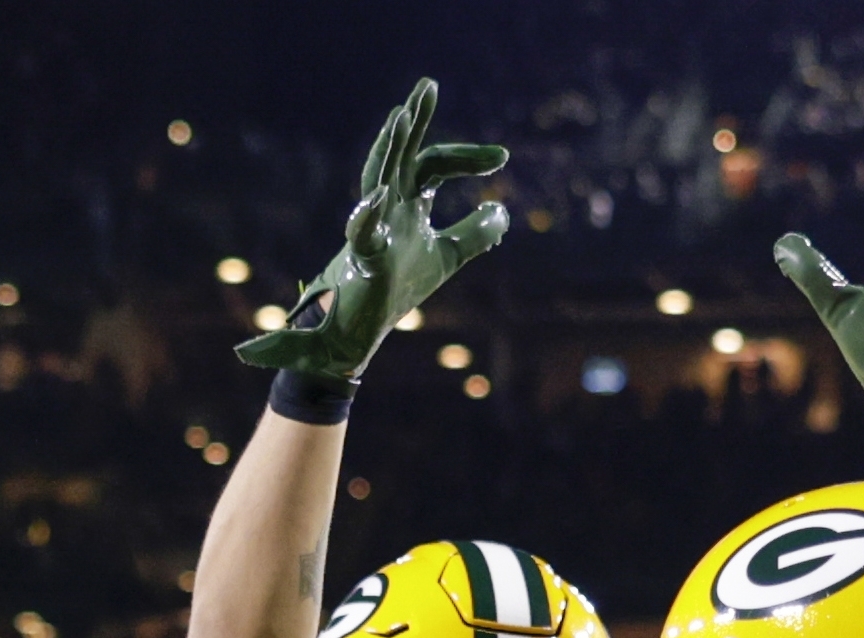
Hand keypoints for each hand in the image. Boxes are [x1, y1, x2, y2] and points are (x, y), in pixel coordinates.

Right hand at [238, 77, 508, 382]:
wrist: (360, 327)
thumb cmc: (399, 284)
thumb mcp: (448, 256)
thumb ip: (475, 233)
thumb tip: (504, 212)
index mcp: (409, 200)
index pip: (435, 163)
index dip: (467, 157)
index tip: (502, 158)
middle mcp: (389, 203)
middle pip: (401, 153)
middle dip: (414, 119)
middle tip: (429, 85)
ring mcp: (372, 225)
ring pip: (376, 177)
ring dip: (388, 149)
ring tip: (400, 118)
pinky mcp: (360, 256)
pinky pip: (361, 230)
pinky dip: (368, 213)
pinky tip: (379, 196)